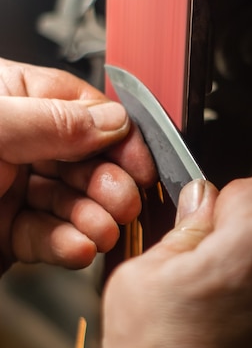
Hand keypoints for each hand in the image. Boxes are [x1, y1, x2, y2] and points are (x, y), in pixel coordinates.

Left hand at [0, 58, 155, 273]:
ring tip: (103, 229)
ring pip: (73, 203)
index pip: (84, 111)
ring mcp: (15, 189)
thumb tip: (114, 120)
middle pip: (86, 161)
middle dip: (109, 184)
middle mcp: (19, 143)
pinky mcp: (8, 232)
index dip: (119, 138)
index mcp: (14, 101)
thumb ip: (55, 120)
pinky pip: (49, 238)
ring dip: (94, 219)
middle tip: (124, 200)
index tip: (141, 162)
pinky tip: (78, 246)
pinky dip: (68, 246)